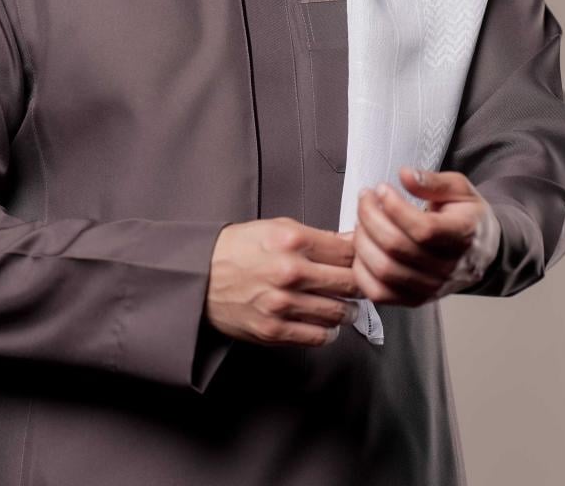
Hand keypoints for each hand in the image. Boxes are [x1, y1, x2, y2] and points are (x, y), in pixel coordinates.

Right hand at [205, 217, 361, 346]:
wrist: (200, 277)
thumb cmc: (238, 248)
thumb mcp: (277, 228)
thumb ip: (317, 236)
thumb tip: (353, 241)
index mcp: (292, 240)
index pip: (348, 251)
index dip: (362, 256)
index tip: (364, 260)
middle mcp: (290, 272)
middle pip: (350, 282)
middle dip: (361, 284)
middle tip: (361, 284)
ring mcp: (283, 304)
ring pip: (339, 312)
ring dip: (348, 309)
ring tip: (344, 304)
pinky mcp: (275, 330)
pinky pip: (319, 337)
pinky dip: (329, 331)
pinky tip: (325, 322)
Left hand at [349, 167, 501, 306]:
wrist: (480, 252)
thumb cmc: (466, 216)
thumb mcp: (459, 189)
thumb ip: (433, 181)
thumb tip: (405, 175)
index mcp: (463, 235)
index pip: (424, 229)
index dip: (394, 207)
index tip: (381, 188)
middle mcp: (448, 267)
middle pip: (396, 247)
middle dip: (370, 216)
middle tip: (365, 197)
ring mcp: (431, 288)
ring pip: (384, 271)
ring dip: (362, 241)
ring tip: (362, 220)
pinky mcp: (415, 300)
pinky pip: (379, 293)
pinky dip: (361, 271)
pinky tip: (362, 247)